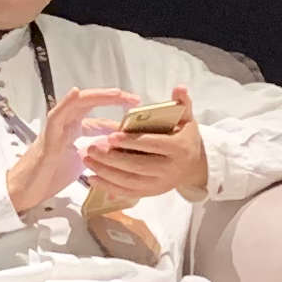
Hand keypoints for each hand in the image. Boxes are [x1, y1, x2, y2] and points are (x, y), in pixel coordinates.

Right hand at [6, 88, 137, 217]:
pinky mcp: (47, 137)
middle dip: (113, 99)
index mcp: (73, 132)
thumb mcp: (81, 165)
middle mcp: (65, 125)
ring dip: (98, 97)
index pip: (99, 121)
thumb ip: (95, 155)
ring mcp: (56, 128)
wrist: (25, 191)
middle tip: (134, 100)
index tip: (137, 120)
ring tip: (117, 93)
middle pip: (90, 104)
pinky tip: (77, 94)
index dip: (118, 119)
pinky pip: (57, 116)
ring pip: (77, 104)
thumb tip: (116, 155)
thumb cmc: (48, 177)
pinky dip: (67, 103)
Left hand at [80, 88, 207, 204]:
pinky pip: (128, 193)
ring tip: (88, 160)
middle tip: (91, 148)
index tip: (111, 136)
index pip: (152, 145)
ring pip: (129, 181)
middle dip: (112, 158)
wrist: (193, 165)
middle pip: (137, 165)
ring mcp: (159, 185)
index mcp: (179, 149)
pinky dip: (109, 187)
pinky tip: (93, 178)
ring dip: (106, 172)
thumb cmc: (185, 137)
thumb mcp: (187, 119)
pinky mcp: (150, 193)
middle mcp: (170, 170)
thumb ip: (181, 103)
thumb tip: (179, 87)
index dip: (131, 142)